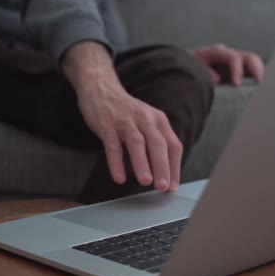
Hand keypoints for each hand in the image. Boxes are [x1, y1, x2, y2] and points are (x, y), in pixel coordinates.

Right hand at [62, 42, 181, 191]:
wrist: (100, 88)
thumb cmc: (125, 112)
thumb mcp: (146, 121)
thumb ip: (155, 142)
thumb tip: (164, 172)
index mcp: (158, 120)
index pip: (173, 145)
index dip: (174, 167)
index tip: (172, 186)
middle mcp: (145, 118)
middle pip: (158, 144)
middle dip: (162, 167)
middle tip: (162, 187)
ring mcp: (125, 121)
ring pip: (137, 143)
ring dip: (142, 163)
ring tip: (145, 181)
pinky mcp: (107, 124)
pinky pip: (113, 145)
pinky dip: (116, 162)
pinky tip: (119, 177)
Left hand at [190, 44, 264, 85]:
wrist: (184, 67)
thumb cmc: (187, 68)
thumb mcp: (192, 69)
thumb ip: (204, 73)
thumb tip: (216, 78)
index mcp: (216, 53)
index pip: (233, 58)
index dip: (237, 71)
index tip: (237, 85)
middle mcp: (228, 56)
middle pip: (250, 58)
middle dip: (257, 70)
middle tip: (258, 84)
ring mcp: (233, 64)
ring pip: (253, 65)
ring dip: (258, 76)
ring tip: (260, 89)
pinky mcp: (235, 73)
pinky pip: (250, 74)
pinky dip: (254, 81)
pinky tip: (255, 91)